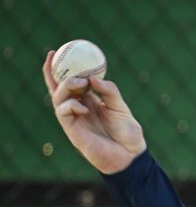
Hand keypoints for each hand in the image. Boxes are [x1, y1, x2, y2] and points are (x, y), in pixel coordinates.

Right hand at [43, 50, 146, 173]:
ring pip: (58, 97)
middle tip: (59, 59)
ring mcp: (74, 119)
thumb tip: (94, 78)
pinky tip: (84, 107)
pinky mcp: (72, 130)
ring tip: (80, 82)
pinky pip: (62, 112)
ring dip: (66, 86)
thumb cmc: (128, 134)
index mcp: (90, 100)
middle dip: (55, 72)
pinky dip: (70, 105)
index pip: (72, 81)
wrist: (130, 157)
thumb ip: (109, 92)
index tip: (60, 50)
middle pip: (59, 87)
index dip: (63, 67)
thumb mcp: (121, 108)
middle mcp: (79, 108)